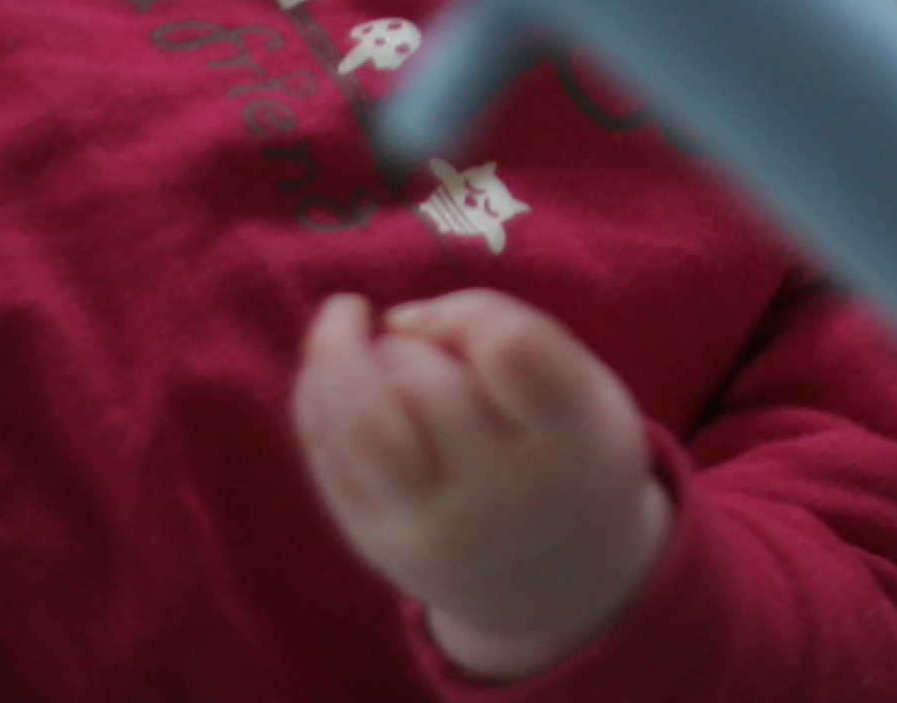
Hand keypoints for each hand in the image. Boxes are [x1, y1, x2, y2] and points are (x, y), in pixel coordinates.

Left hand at [293, 290, 671, 679]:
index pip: (511, 349)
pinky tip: (330, 367)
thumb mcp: (580, 388)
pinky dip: (316, 392)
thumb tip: (393, 322)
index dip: (471, 313)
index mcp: (573, 443)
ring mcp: (432, 529)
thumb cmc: (566, 452)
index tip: (470, 321)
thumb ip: (508, 333)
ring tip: (345, 324)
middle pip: (424, 382)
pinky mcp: (376, 544)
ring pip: (361, 423)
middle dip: (407, 342)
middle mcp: (502, 497)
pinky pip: (327, 453)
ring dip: (336, 354)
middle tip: (420, 342)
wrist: (555, 583)